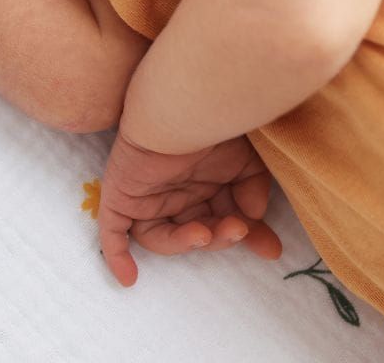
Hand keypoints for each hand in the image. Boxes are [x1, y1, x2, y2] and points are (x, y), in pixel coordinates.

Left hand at [96, 130, 282, 287]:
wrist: (180, 105)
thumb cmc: (214, 124)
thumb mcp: (247, 160)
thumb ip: (253, 190)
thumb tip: (254, 219)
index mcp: (204, 183)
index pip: (223, 219)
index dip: (247, 235)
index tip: (270, 248)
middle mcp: (176, 192)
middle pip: (197, 230)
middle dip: (221, 236)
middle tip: (238, 229)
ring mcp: (147, 195)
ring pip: (162, 236)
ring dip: (186, 242)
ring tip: (206, 232)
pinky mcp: (121, 194)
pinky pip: (113, 231)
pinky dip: (117, 254)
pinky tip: (129, 278)